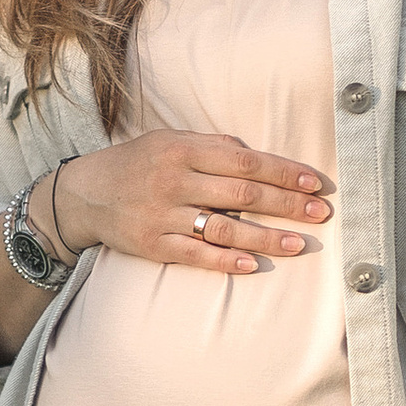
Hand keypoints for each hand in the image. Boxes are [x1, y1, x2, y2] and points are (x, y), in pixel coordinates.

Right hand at [50, 131, 330, 277]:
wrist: (85, 193)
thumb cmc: (138, 163)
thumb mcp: (170, 140)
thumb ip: (212, 145)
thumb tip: (255, 154)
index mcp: (184, 150)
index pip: (244, 161)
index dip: (283, 172)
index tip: (314, 182)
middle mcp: (175, 181)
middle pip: (241, 195)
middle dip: (285, 204)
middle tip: (320, 213)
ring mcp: (164, 215)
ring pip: (224, 229)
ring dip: (266, 238)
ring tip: (299, 244)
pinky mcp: (154, 245)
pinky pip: (196, 255)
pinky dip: (225, 261)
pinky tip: (252, 265)